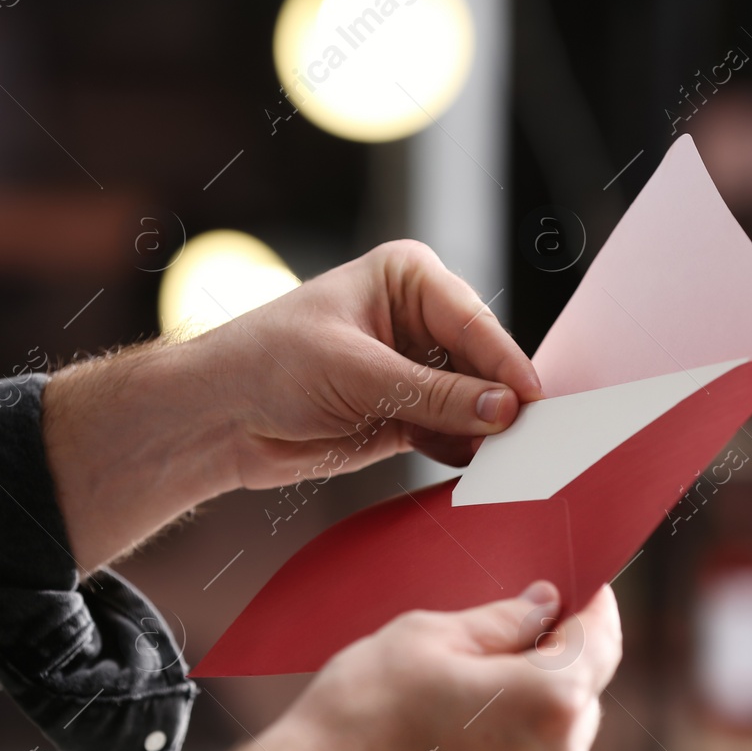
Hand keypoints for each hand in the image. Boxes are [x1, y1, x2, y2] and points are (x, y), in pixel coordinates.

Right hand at [131, 581, 621, 750]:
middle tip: (491, 639)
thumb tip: (544, 605)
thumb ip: (502, 619)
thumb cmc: (360, 717)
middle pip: (580, 689)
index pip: (600, 637)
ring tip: (453, 701)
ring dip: (526, 710)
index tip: (578, 589)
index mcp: (552, 699)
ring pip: (556, 736)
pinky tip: (448, 746)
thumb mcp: (426, 637)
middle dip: (548, 659)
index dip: (590, 605)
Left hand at [201, 239, 543, 484]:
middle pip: (485, 364)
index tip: (534, 402)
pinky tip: (480, 472)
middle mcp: (421, 320)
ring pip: (475, 404)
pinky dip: (465, 454)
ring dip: (488, 434)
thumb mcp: (355, 373)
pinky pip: (453, 436)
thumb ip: (432, 394)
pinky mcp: (408, 417)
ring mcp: (417, 371)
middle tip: (533, 441)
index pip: (474, 322)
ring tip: (513, 463)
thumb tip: (504, 409)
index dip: (505, 364)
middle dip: (502, 403)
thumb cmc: (268, 363)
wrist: (218, 416)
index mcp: (409, 278)